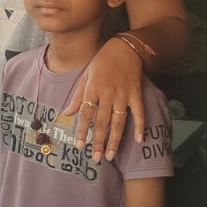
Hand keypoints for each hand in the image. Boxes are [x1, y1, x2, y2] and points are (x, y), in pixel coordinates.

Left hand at [69, 37, 146, 162]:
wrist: (124, 49)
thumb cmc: (101, 63)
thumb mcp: (85, 76)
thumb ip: (77, 97)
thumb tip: (66, 113)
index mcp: (92, 89)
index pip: (86, 114)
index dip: (82, 131)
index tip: (79, 146)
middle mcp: (107, 94)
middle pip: (102, 122)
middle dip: (98, 141)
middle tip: (95, 158)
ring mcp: (123, 95)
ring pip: (118, 121)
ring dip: (115, 140)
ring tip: (110, 155)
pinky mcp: (136, 94)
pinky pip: (139, 113)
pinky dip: (140, 126)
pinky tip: (139, 139)